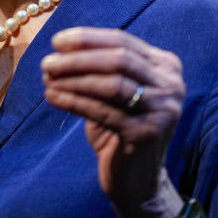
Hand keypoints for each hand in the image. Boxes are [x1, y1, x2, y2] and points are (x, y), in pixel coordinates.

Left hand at [41, 27, 185, 217]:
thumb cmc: (120, 126)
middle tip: (47, 62)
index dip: (87, 38)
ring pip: (111, 84)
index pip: (122, 40)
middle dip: (78, 58)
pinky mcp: (146, 133)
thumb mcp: (114, 90)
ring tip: (46, 78)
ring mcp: (162, 110)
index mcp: (165, 66)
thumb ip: (98, 67)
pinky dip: (73, 101)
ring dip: (73, 78)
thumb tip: (58, 52)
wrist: (137, 178)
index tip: (56, 40)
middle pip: (118, 59)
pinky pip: (102, 110)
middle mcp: (171, 85)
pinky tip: (52, 97)